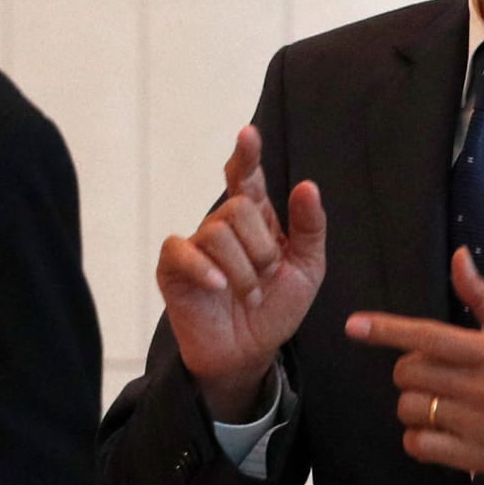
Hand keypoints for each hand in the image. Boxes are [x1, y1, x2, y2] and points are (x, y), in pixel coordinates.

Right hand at [156, 126, 326, 420]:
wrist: (250, 351)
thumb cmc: (277, 307)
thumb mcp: (308, 267)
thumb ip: (310, 227)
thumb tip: (307, 185)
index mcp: (257, 220)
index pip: (247, 178)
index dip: (247, 155)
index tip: (248, 133)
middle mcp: (224, 225)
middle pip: (238, 208)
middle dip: (262, 247)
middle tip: (267, 277)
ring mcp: (196, 245)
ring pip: (217, 231)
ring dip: (243, 270)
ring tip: (249, 294)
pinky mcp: (173, 267)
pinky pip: (183, 251)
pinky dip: (205, 269)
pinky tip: (220, 287)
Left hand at [344, 247, 483, 484]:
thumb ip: (482, 297)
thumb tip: (458, 256)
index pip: (429, 336)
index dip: (387, 330)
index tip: (354, 325)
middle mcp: (482, 387)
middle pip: (409, 373)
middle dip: (411, 370)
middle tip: (436, 373)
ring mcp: (476, 424)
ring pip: (410, 409)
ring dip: (416, 405)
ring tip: (442, 403)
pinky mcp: (473, 457)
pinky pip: (418, 446)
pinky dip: (420, 438)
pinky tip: (440, 431)